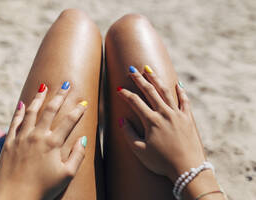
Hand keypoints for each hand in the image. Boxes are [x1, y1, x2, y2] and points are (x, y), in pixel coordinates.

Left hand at [0, 83, 87, 199]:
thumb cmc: (42, 189)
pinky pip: (15, 122)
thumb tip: (84, 139)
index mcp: (53, 143)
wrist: (13, 199)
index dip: (78, 110)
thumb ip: (77, 156)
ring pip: (31, 111)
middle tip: (66, 84)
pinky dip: (19, 111)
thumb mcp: (66, 175)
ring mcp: (22, 137)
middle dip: (60, 96)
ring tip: (43, 86)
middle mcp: (37, 135)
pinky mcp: (9, 142)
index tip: (84, 102)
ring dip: (39, 98)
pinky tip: (22, 103)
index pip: (69, 121)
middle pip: (51, 110)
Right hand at [117, 66, 205, 181]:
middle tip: (132, 69)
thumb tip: (122, 120)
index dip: (125, 94)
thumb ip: (129, 134)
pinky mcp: (187, 118)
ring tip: (149, 69)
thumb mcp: (140, 151)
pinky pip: (184, 101)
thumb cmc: (161, 162)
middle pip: (150, 91)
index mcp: (151, 121)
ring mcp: (177, 114)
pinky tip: (178, 84)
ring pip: (165, 91)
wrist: (188, 168)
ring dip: (156, 79)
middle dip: (139, 79)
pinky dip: (181, 92)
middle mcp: (164, 113)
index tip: (119, 89)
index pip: (135, 102)